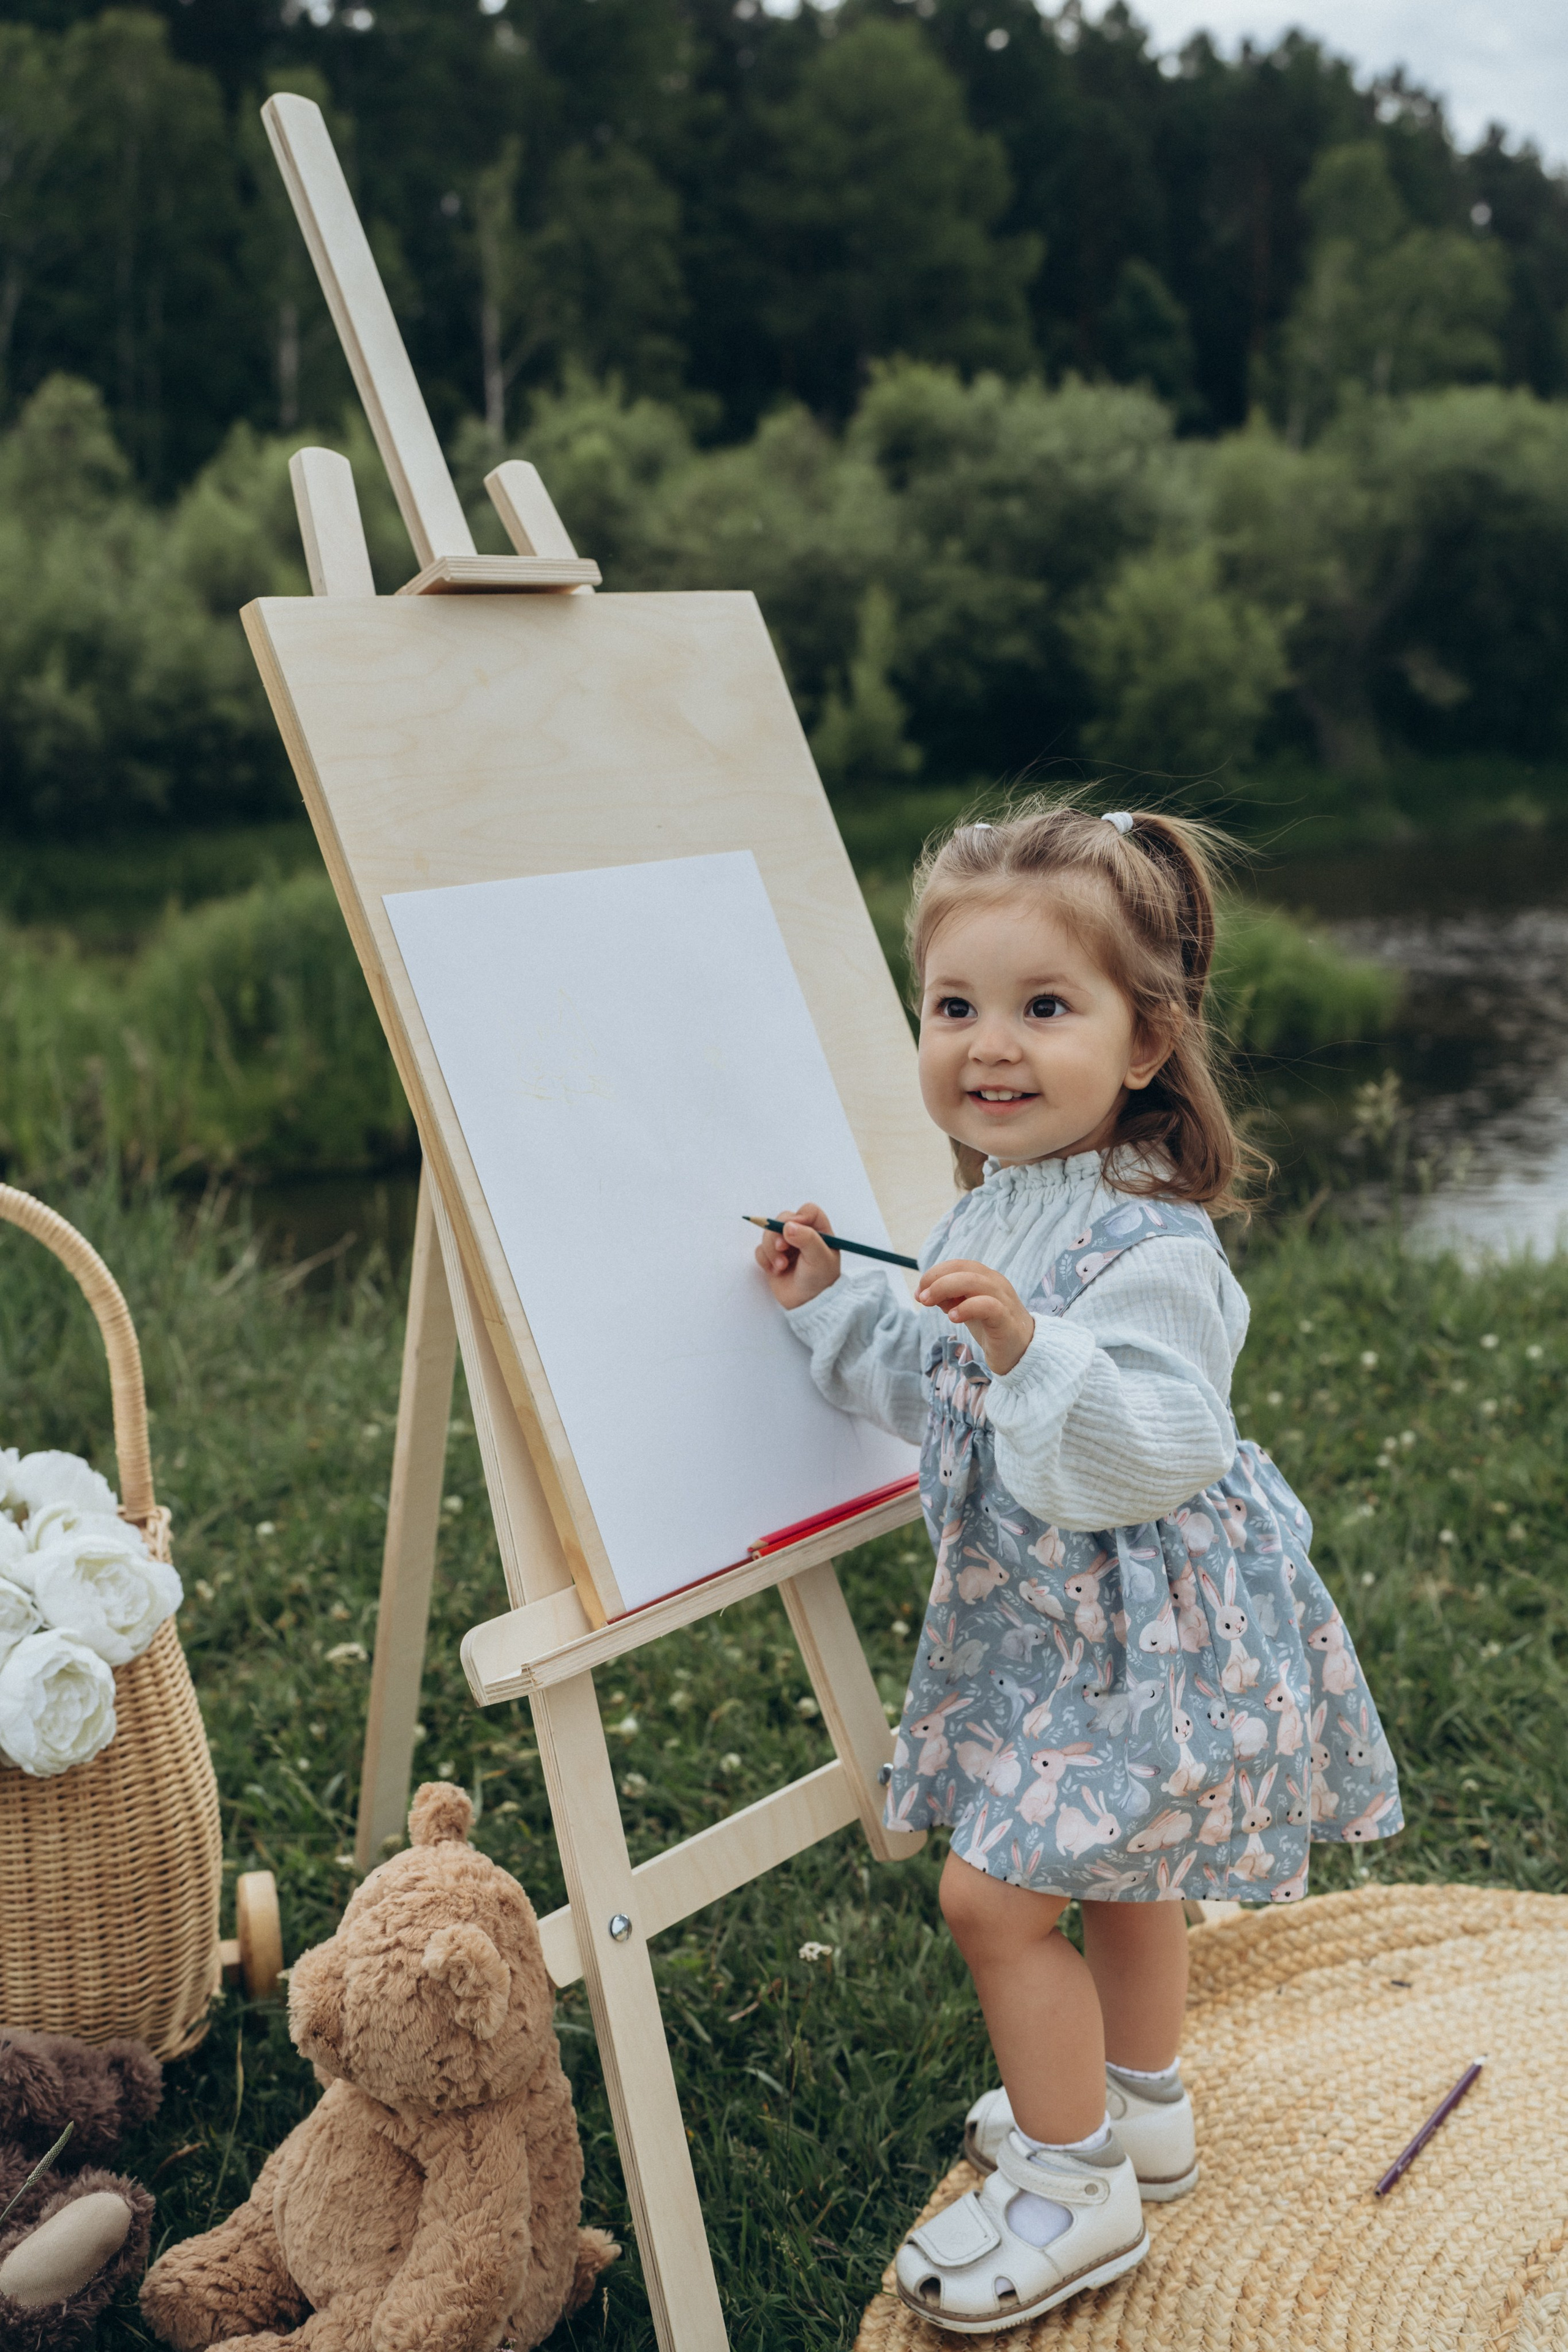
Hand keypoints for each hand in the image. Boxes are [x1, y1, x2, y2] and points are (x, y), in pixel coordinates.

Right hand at [755, 1202, 841, 1308]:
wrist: (809, 1305)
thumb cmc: (821, 1281)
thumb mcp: (820, 1259)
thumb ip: (807, 1239)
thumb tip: (788, 1226)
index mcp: (819, 1231)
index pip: (807, 1211)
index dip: (798, 1217)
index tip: (792, 1230)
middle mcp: (802, 1235)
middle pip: (782, 1219)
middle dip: (778, 1234)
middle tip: (782, 1249)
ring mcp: (786, 1246)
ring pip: (768, 1233)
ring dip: (770, 1249)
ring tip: (781, 1266)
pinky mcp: (773, 1258)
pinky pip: (760, 1250)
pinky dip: (765, 1260)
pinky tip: (775, 1272)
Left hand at [916, 1259, 1034, 1374]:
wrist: (1022, 1352)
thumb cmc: (993, 1328)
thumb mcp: (966, 1310)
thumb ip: (949, 1299)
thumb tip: (923, 1293)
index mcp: (986, 1278)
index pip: (958, 1264)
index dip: (935, 1273)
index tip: (920, 1290)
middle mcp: (996, 1283)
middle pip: (964, 1269)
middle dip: (937, 1280)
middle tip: (922, 1298)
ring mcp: (1003, 1299)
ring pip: (974, 1281)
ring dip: (946, 1289)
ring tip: (930, 1304)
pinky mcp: (1006, 1319)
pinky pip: (988, 1306)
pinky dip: (967, 1308)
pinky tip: (953, 1317)